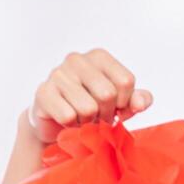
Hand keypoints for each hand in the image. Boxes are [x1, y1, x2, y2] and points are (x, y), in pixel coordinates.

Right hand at [25, 49, 153, 144]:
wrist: (60, 123)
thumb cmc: (95, 108)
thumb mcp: (122, 103)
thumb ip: (138, 100)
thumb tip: (140, 103)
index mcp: (99, 57)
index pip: (126, 81)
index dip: (125, 102)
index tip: (116, 107)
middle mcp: (77, 59)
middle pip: (107, 94)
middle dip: (106, 113)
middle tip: (98, 116)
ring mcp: (57, 74)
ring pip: (87, 108)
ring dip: (88, 121)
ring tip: (83, 118)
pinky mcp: (43, 92)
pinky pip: (68, 116)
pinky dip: (72, 126)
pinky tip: (68, 120)